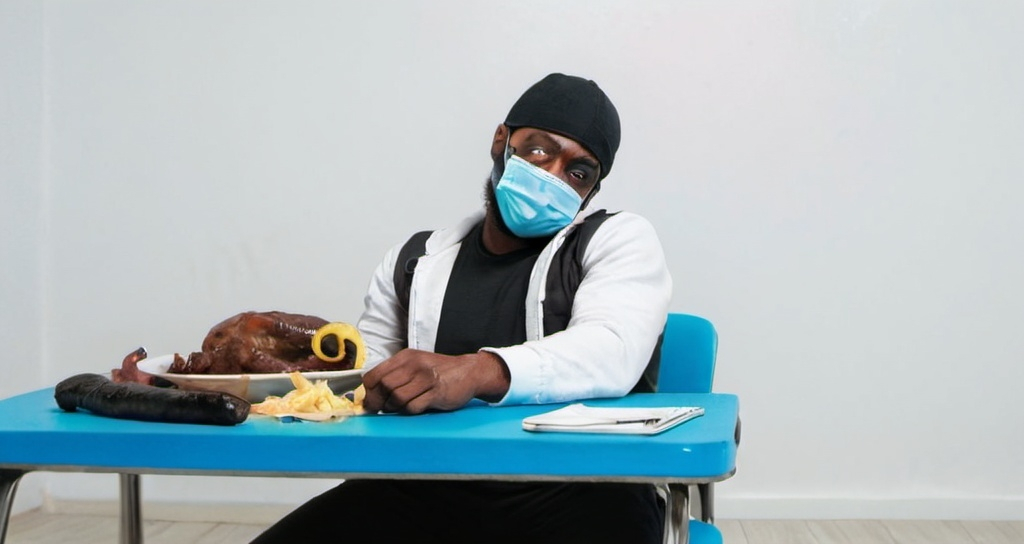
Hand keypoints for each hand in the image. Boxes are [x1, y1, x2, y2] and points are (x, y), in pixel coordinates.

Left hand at [361, 349, 510, 413]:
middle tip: (382, 408)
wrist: (470, 372)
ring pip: (397, 397)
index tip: (370, 401)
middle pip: (384, 386)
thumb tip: (372, 393)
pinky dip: (410, 411)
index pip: (375, 374)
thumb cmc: (439, 371)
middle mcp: (414, 365)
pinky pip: (413, 406)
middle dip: (379, 401)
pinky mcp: (437, 392)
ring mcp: (426, 378)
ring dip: (394, 407)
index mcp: (406, 357)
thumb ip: (396, 374)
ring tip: (399, 408)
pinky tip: (415, 408)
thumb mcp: (416, 365)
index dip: (369, 391)